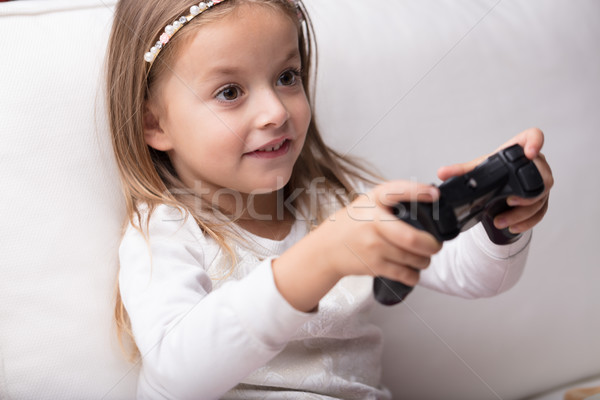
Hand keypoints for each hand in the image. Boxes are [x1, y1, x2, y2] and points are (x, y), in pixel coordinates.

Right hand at [318, 180, 442, 283]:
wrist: (327, 248)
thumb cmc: (353, 224)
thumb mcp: (368, 203)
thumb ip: (393, 200)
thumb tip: (429, 199)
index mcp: (374, 200)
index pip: (397, 191)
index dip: (418, 192)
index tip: (434, 195)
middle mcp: (372, 221)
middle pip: (412, 238)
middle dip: (431, 245)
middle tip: (435, 246)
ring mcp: (372, 245)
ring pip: (413, 258)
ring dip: (424, 261)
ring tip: (423, 258)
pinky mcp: (373, 265)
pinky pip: (404, 274)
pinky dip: (414, 276)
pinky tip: (412, 271)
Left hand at [437, 127, 553, 233]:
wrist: (499, 188)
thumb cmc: (493, 171)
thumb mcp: (478, 168)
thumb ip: (461, 171)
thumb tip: (442, 173)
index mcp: (519, 149)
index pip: (534, 136)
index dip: (536, 142)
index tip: (529, 154)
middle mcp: (536, 164)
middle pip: (543, 176)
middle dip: (528, 192)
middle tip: (510, 201)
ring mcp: (541, 182)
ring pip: (541, 198)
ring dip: (522, 213)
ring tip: (501, 221)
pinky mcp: (542, 200)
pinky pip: (541, 212)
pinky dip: (527, 221)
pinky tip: (513, 226)